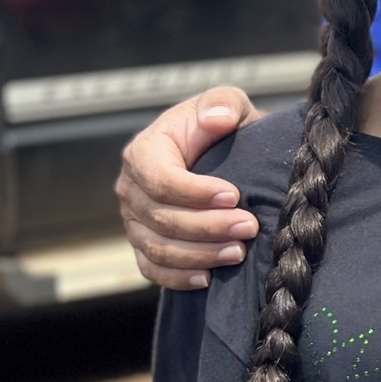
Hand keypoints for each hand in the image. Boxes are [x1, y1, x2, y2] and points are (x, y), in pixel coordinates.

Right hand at [116, 86, 262, 289]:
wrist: (222, 153)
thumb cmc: (221, 127)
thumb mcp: (226, 104)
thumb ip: (222, 103)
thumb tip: (215, 119)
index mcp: (144, 152)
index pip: (158, 178)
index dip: (194, 191)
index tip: (235, 195)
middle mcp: (131, 189)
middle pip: (161, 217)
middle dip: (208, 226)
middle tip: (249, 227)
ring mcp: (135, 221)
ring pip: (158, 247)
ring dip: (200, 254)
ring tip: (238, 252)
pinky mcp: (145, 244)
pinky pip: (153, 269)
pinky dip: (178, 277)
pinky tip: (209, 278)